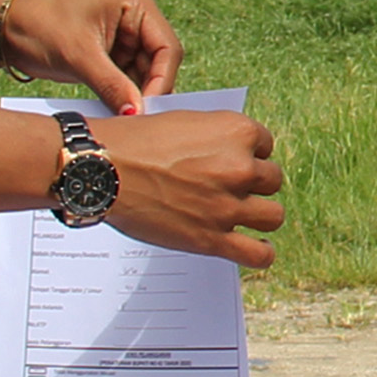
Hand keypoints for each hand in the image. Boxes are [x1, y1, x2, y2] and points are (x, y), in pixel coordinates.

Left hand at [0, 0, 180, 106]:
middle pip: (159, 63)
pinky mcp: (112, 56)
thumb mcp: (79, 57)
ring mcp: (125, 38)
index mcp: (135, 3)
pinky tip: (116, 113)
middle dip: (148, 90)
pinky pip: (128, 81)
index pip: (166, 47)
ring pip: (145, 76)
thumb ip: (113, 85)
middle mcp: (136, 18)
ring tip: (124, 119)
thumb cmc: (39, 27)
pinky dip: (123, 97)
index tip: (147, 107)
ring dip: (135, 97)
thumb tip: (138, 114)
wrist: (5, 30)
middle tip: (138, 119)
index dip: (161, 79)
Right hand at [92, 109, 285, 266]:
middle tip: (229, 187)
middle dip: (254, 184)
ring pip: (273, 216)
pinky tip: (255, 249)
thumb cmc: (136, 142)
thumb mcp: (186, 122)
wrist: (103, 169)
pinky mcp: (212, 238)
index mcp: (236, 132)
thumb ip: (217, 137)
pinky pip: (258, 254)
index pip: (266, 145)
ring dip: (260, 215)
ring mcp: (228, 206)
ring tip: (243, 216)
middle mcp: (240, 167)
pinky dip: (261, 254)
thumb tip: (231, 152)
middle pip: (272, 180)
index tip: (232, 161)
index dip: (248, 154)